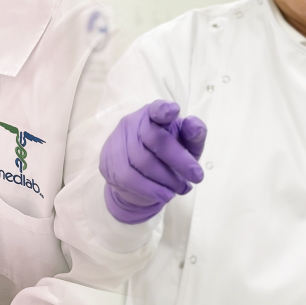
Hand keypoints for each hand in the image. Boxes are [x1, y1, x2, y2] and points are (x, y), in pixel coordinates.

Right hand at [99, 100, 206, 223]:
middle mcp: (132, 123)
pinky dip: (150, 189)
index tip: (174, 110)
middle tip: (197, 177)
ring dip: (167, 179)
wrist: (139, 181)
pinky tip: (165, 195)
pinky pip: (129, 178)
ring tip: (180, 188)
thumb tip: (194, 127)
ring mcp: (117, 141)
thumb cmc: (168, 157)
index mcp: (152, 114)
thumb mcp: (186, 146)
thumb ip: (194, 135)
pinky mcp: (108, 162)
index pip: (157, 109)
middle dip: (179, 160)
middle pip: (155, 139)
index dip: (164, 110)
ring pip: (142, 161)